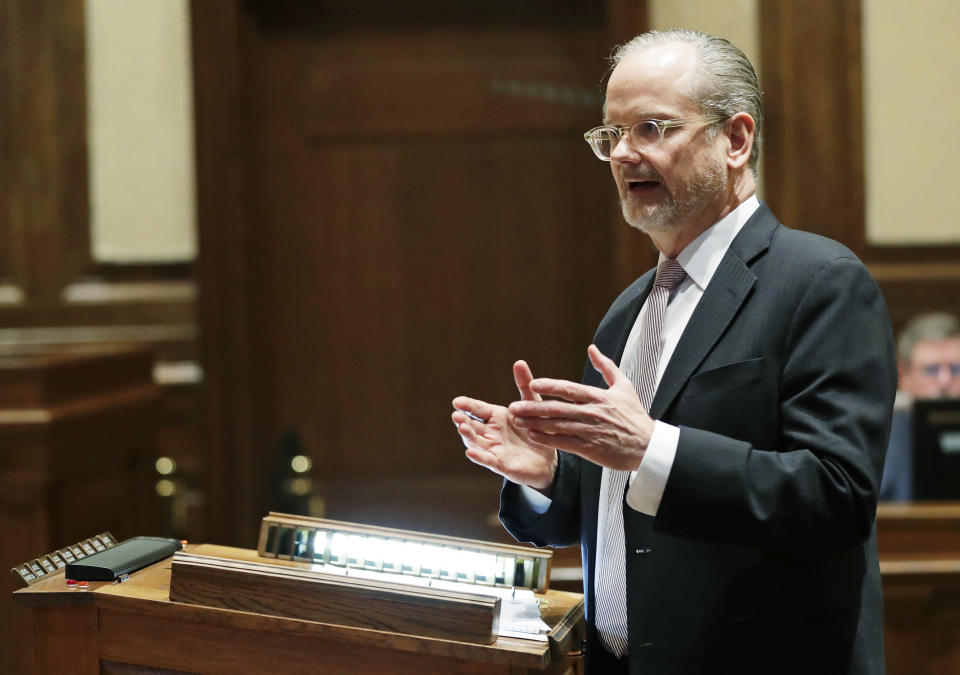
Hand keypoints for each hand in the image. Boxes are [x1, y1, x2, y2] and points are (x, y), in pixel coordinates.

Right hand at [452, 360, 557, 489]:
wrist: (549, 459)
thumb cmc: (536, 429)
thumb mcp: (533, 405)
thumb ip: (524, 385)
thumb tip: (519, 362)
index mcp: (496, 417)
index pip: (478, 409)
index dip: (467, 406)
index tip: (457, 401)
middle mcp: (491, 433)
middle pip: (472, 426)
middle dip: (463, 421)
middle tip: (456, 415)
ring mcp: (493, 449)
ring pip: (476, 442)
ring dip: (468, 436)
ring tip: (462, 428)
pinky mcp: (501, 464)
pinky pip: (487, 460)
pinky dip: (478, 456)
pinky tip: (470, 453)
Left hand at [508, 344, 654, 469]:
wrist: (648, 446)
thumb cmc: (635, 416)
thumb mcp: (624, 387)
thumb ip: (606, 366)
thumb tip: (593, 348)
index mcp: (599, 397)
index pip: (570, 389)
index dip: (551, 386)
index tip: (533, 384)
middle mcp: (593, 413)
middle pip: (558, 408)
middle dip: (533, 407)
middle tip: (514, 406)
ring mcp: (591, 431)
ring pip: (558, 426)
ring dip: (535, 423)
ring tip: (517, 420)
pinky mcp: (591, 449)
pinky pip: (565, 443)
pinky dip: (548, 439)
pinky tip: (533, 436)